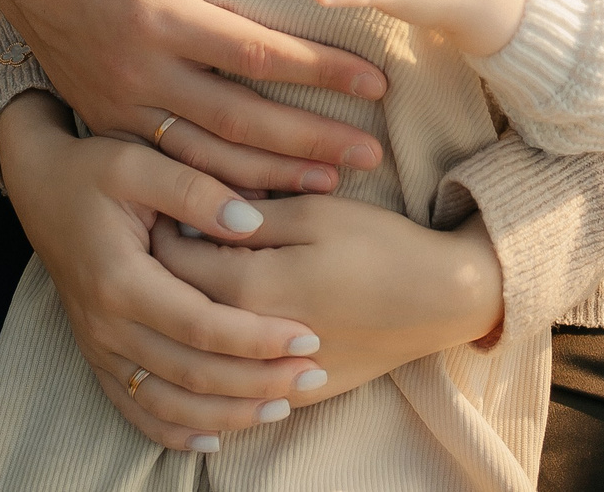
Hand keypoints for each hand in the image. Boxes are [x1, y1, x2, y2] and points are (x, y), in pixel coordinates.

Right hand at [0, 0, 388, 193]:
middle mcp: (141, 71)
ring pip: (207, 157)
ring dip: (273, 176)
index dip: (319, 71)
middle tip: (371, 155)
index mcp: (162, 14)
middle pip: (240, 120)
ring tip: (333, 184)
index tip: (375, 84)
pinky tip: (264, 199)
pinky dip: (220, 188)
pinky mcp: (108, 125)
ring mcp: (121, 106)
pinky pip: (171, 166)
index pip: (256, 52)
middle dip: (310, 142)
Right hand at [0, 95, 325, 451]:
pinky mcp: (98, 355)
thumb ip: (195, 190)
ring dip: (227, 413)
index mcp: (121, 278)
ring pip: (167, 402)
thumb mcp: (138, 161)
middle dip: (257, 381)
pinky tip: (217, 437)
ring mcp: (99, 346)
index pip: (201, 325)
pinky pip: (135, 410)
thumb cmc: (91, 170)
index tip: (308, 334)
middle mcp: (107, 323)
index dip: (257, 336)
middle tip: (312, 375)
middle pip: (191, 372)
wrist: (39, 187)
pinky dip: (176, 431)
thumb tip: (249, 223)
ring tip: (283, 407)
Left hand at [153, 192, 504, 400]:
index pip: (173, 261)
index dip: (161, 228)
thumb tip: (190, 217)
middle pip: (181, 308)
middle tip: (169, 239)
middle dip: (167, 273)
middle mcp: (253, 342)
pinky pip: (237, 382)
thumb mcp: (314, 212)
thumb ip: (246, 217)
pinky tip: (225, 328)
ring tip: (194, 281)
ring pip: (206, 352)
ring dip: (190, 317)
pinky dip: (221, 357)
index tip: (163, 207)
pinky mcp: (295, 395)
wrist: (442, 300)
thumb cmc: (380, 245)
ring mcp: (274, 377)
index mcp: (252, 288)